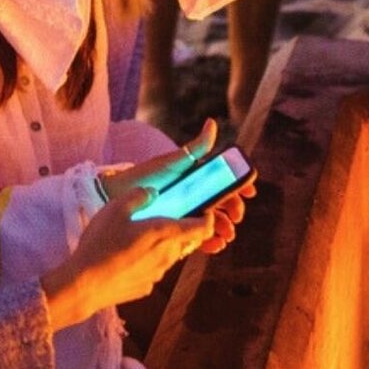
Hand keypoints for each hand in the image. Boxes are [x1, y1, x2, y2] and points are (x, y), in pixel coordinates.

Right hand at [40, 186, 212, 328]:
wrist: (84, 286)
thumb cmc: (101, 244)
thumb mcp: (115, 209)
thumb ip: (138, 196)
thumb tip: (152, 192)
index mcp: (165, 234)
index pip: (202, 228)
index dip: (207, 219)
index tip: (203, 211)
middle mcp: (167, 256)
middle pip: (185, 241)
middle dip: (180, 230)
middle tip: (161, 219)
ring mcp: (157, 274)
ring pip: (169, 256)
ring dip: (163, 246)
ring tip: (139, 238)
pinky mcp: (145, 288)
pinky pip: (153, 270)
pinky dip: (147, 262)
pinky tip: (127, 259)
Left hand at [100, 120, 253, 254]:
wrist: (119, 198)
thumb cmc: (147, 176)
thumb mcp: (173, 162)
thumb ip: (195, 148)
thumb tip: (212, 123)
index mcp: (197, 180)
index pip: (224, 183)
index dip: (240, 187)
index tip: (249, 192)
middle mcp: (194, 197)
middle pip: (223, 206)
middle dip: (233, 212)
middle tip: (235, 218)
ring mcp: (186, 214)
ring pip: (212, 223)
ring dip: (224, 229)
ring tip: (225, 235)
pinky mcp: (176, 230)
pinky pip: (196, 238)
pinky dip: (209, 243)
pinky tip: (214, 245)